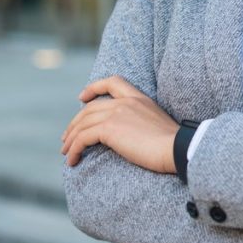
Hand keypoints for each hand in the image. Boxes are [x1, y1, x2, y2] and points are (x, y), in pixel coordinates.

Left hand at [60, 75, 179, 173]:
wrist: (176, 148)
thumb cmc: (172, 143)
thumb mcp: (156, 123)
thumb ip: (140, 121)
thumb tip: (128, 134)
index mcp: (139, 97)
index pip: (113, 81)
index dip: (93, 88)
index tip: (81, 98)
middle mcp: (125, 102)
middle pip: (89, 108)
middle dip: (75, 123)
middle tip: (67, 138)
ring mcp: (116, 113)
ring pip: (83, 124)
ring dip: (71, 139)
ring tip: (66, 153)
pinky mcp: (109, 129)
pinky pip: (82, 138)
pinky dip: (74, 149)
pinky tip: (72, 161)